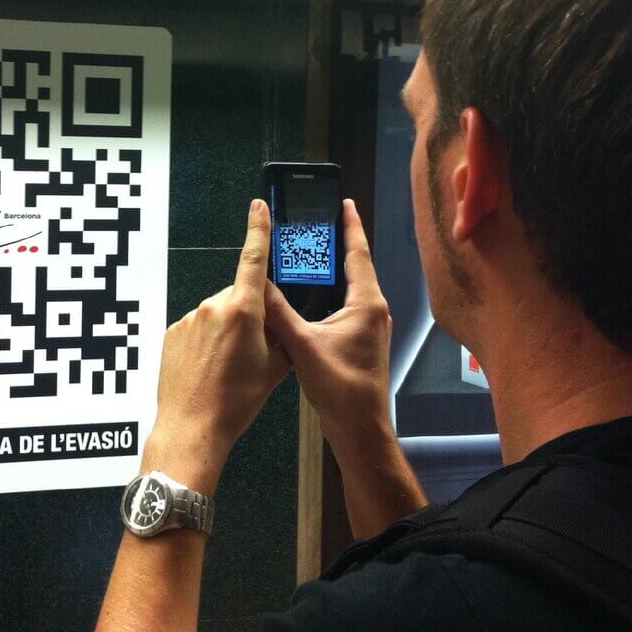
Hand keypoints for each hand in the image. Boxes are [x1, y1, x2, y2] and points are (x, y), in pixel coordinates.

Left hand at [145, 200, 291, 494]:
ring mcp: (189, 318)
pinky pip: (196, 327)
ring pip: (217, 313)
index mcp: (244, 310)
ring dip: (226, 330)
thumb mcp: (275, 368)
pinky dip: (206, 341)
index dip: (258, 230)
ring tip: (227, 367)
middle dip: (248, 314)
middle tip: (253, 350)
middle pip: (239, 296)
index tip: (258, 206)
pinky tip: (208, 368)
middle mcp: (214, 306)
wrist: (193, 426)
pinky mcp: (172, 332)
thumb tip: (284, 320)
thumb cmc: (236, 401)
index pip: (254, 259)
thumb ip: (282, 334)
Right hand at [264, 199, 394, 456]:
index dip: (349, 225)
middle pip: (356, 266)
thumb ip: (278, 312)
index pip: (358, 253)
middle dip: (337, 244)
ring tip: (309, 252)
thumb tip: (257, 284)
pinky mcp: (361, 340)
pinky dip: (329, 293)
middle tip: (316, 223)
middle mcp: (373, 310)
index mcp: (366, 304)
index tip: (343, 202)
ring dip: (333, 270)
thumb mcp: (302, 345)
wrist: (360, 429)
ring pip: (351, 287)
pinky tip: (308, 295)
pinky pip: (346, 305)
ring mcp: (370, 327)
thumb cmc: (340, 388)